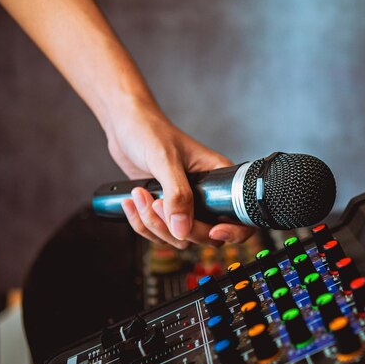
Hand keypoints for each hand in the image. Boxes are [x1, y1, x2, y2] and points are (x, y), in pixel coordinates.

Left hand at [105, 101, 254, 248]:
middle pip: (207, 235)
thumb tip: (183, 229)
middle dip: (179, 228)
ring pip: (180, 237)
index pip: (239, 217)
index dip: (231, 231)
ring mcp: (186, 206)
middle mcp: (207, 196)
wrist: (126, 126)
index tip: (213, 231)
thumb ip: (177, 195)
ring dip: (154, 224)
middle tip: (158, 204)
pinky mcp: (166, 211)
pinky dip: (142, 223)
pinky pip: (159, 233)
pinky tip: (133, 201)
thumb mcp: (166, 160)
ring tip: (139, 196)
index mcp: (219, 178)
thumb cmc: (150, 131)